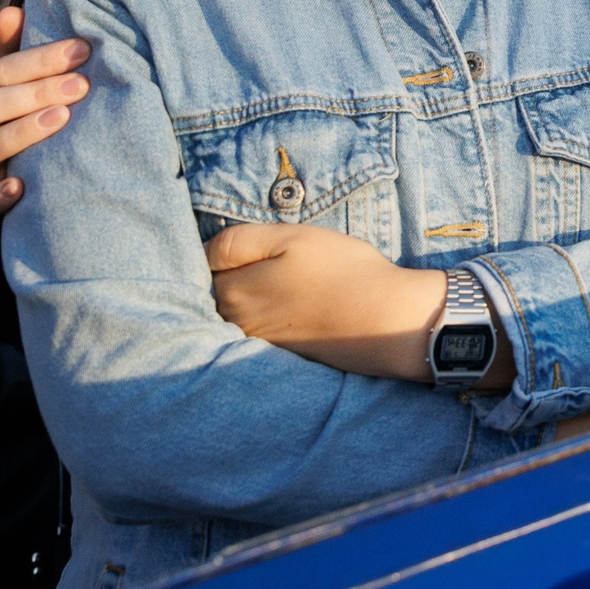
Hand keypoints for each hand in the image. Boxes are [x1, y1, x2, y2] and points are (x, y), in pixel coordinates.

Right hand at [0, 6, 90, 215]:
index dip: (40, 59)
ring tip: (62, 119)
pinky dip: (1, 194)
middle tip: (83, 85)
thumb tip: (13, 10)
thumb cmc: (22, 109)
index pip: (0, 70)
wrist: (15, 163)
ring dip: (23, 133)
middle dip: (36, 92)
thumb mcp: (18, 79)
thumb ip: (15, 48)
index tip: (83, 49)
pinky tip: (22, 185)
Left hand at [205, 221, 503, 386]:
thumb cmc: (341, 271)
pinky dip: (268, 311)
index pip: (204, 261)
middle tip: (269, 255)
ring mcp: (257, 342)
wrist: (385, 319)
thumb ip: (238, 241)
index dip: (222, 245)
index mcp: (232, 292)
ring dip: (250, 293)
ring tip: (284, 279)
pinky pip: (259, 325)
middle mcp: (236, 323)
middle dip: (230, 271)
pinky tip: (295, 301)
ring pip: (237, 308)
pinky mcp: (280, 352)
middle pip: (216, 288)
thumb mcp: (291, 237)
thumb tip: (203, 251)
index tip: (249, 239)